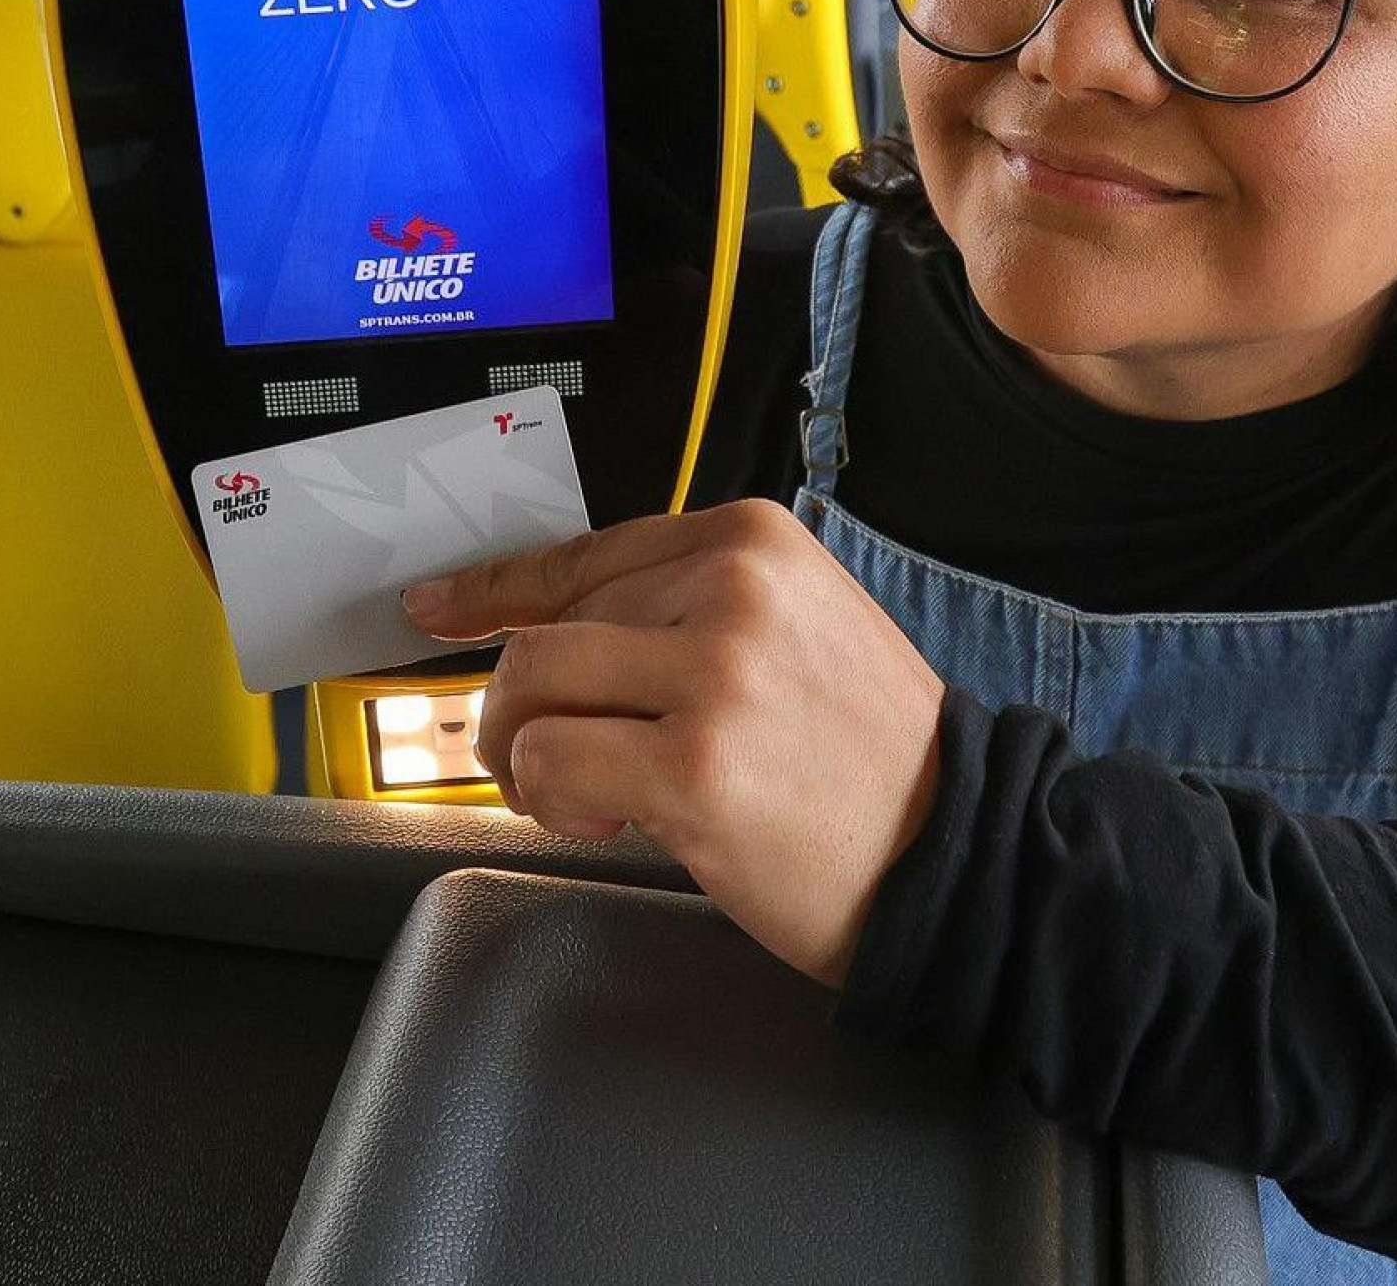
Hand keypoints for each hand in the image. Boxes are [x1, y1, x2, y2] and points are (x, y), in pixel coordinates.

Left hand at [406, 499, 947, 986]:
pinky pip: (550, 762)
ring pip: (528, 686)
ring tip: (589, 797)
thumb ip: (686, 613)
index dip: (497, 589)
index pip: (586, 554)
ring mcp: (716, 673)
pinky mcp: (695, 764)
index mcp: (753, 541)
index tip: (436, 606)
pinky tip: (612, 820)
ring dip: (528, 757)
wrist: (960, 855)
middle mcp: (733, 588)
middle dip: (529, 709)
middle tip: (574, 771)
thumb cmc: (867, 764)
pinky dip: (552, 802)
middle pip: (547, 628)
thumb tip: (548, 625)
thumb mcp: (792, 638)